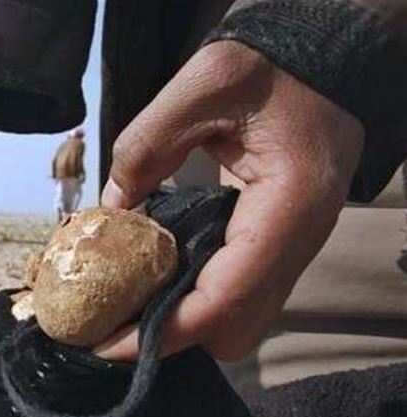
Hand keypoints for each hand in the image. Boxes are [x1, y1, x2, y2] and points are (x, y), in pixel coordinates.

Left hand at [96, 41, 363, 361]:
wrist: (320, 62)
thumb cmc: (270, 67)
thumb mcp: (204, 84)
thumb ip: (148, 144)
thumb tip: (110, 210)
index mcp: (288, 206)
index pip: (224, 299)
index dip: (162, 333)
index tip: (106, 344)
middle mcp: (299, 240)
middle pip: (235, 327)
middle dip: (171, 336)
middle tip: (108, 321)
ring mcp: (293, 246)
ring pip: (239, 318)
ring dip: (183, 321)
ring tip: (122, 305)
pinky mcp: (277, 243)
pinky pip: (237, 292)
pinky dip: (195, 297)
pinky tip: (152, 278)